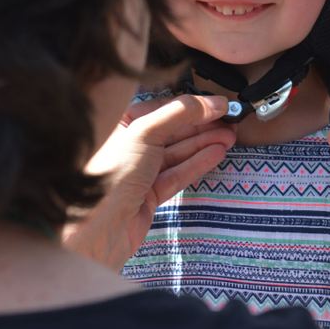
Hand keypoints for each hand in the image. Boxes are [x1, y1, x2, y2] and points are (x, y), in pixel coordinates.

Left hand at [63, 93, 235, 270]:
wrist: (98, 227)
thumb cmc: (112, 172)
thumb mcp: (145, 131)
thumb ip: (179, 113)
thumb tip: (211, 102)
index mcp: (123, 123)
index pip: (165, 107)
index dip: (194, 104)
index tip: (220, 103)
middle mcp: (132, 144)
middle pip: (175, 129)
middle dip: (204, 124)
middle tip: (231, 120)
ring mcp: (142, 170)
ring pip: (180, 152)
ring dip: (205, 143)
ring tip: (230, 135)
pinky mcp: (151, 194)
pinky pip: (179, 173)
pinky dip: (199, 162)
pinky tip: (217, 153)